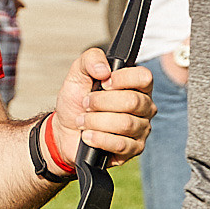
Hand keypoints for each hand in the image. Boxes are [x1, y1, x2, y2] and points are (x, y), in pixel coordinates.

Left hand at [57, 49, 156, 166]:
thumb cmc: (77, 101)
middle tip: (86, 103)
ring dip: (96, 121)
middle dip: (101, 102)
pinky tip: (88, 136)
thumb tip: (104, 70)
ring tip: (83, 121)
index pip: (144, 77)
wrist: (65, 130)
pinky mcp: (133, 149)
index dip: (122, 79)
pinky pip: (121, 144)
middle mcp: (144, 106)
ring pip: (125, 124)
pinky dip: (99, 139)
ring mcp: (141, 128)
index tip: (102, 83)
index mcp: (136, 85)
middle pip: (132, 101)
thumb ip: (91, 59)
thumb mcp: (78, 74)